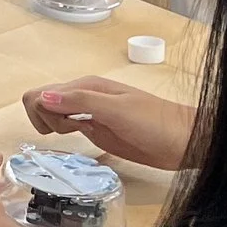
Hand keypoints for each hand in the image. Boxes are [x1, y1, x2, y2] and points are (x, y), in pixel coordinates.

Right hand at [24, 76, 194, 172]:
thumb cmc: (154, 123)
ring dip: (52, 124)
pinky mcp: (95, 129)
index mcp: (86, 86)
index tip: (65, 126)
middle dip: (44, 118)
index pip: (41, 93)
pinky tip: (76, 137)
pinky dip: (61, 131)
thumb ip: (80, 102)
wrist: (184, 141)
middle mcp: (83, 96)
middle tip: (68, 130)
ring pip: (51, 112)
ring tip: (74, 134)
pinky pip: (66, 124)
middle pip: (42, 100)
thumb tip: (42, 98)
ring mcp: (88, 113)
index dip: (43, 112)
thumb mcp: (116, 110)